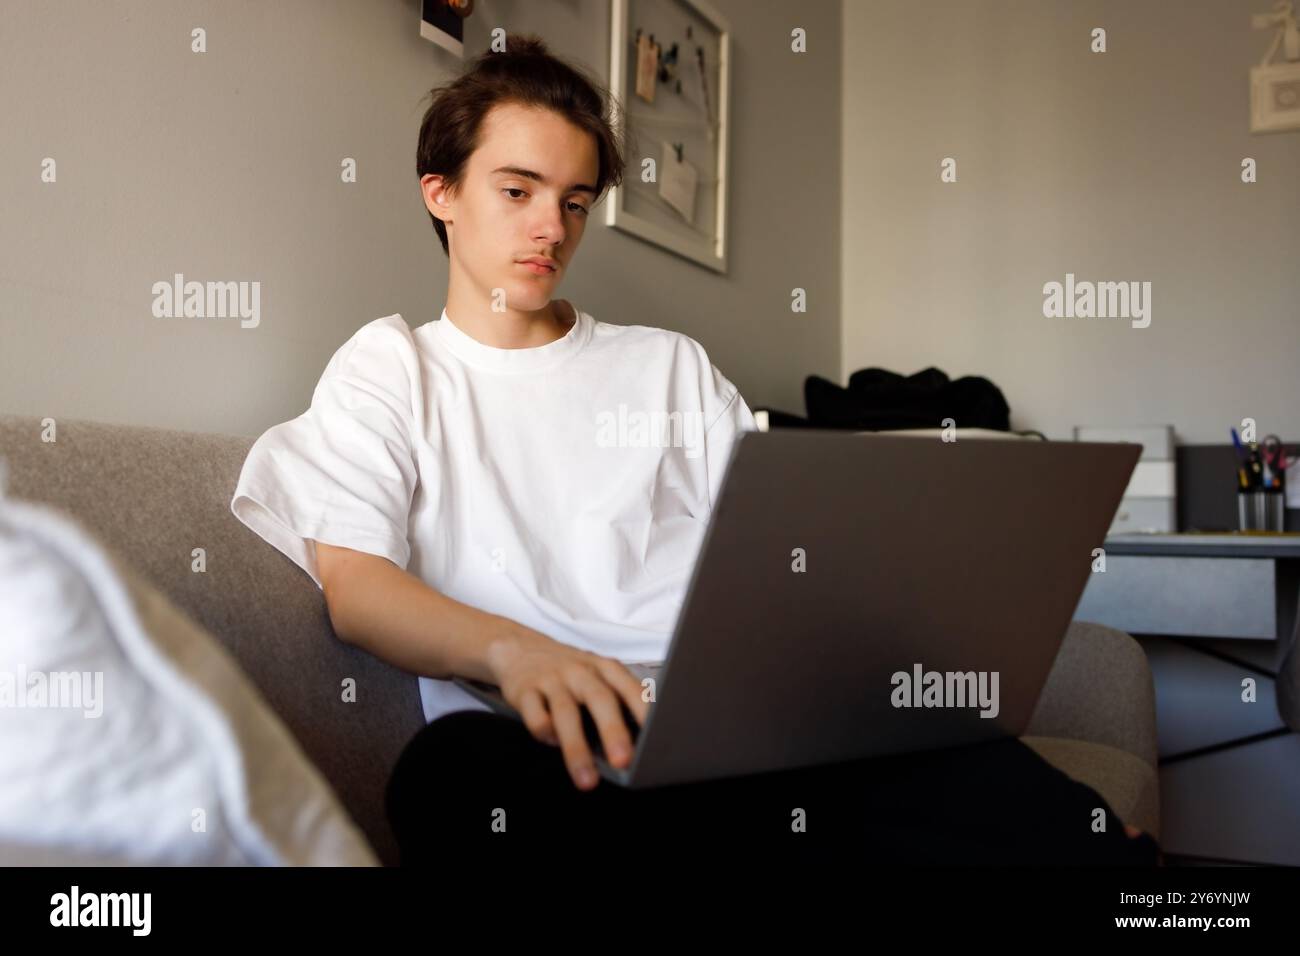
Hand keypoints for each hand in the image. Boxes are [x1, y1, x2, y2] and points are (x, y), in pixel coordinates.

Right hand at [485, 621, 650, 790]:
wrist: (520, 648)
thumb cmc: (571, 673)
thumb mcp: (597, 677)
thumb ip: (616, 703)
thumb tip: (639, 746)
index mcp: (605, 668)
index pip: (630, 689)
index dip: (644, 712)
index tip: (657, 738)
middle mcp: (581, 671)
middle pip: (600, 699)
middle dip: (613, 731)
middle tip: (624, 761)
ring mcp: (552, 678)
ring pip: (565, 713)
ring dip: (577, 748)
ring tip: (586, 779)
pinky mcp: (525, 690)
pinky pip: (535, 713)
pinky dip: (543, 731)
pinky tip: (550, 742)